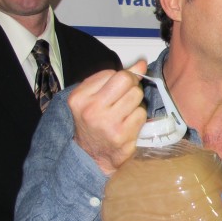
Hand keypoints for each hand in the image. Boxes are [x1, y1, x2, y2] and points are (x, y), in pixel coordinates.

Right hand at [68, 59, 147, 175]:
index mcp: (80, 97)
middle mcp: (91, 109)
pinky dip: (138, 117)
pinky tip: (129, 124)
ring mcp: (107, 123)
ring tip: (125, 112)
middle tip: (125, 99)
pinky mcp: (122, 135)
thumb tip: (141, 64)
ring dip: (136, 103)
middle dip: (131, 86)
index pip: (113, 73)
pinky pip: (141, 114)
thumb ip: (115, 78)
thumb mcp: (94, 98)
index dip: (121, 78)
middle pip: (127, 81)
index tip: (117, 89)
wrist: (92, 156)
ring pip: (137, 96)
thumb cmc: (94, 124)